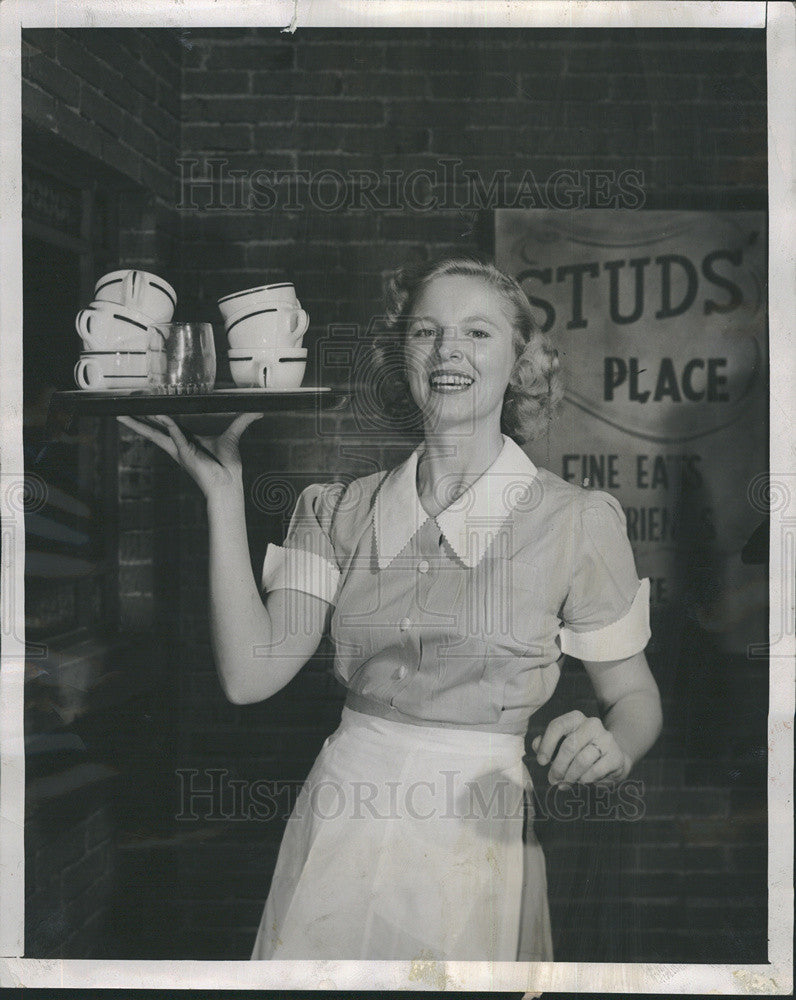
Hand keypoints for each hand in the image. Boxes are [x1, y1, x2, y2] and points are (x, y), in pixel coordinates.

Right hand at [116, 412, 262, 498]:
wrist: (229, 483)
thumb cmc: (228, 465)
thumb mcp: (233, 436)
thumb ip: (242, 421)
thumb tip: (258, 411)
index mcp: (187, 441)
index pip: (166, 426)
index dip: (154, 417)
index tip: (143, 407)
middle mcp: (179, 445)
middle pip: (153, 430)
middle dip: (137, 421)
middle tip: (121, 412)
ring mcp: (180, 449)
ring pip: (156, 432)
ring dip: (141, 423)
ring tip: (125, 415)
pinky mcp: (185, 452)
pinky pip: (176, 434)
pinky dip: (170, 424)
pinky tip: (161, 415)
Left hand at [531, 710, 630, 784]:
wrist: (612, 760)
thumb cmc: (580, 751)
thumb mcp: (561, 745)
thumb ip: (546, 743)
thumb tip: (536, 745)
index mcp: (576, 718)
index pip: (557, 726)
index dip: (547, 745)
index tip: (541, 762)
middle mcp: (592, 724)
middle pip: (569, 746)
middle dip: (558, 766)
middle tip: (552, 780)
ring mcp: (607, 739)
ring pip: (582, 760)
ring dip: (570, 776)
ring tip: (565, 783)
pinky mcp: (616, 756)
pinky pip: (595, 770)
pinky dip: (585, 780)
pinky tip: (581, 782)